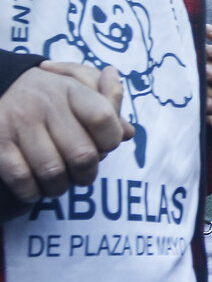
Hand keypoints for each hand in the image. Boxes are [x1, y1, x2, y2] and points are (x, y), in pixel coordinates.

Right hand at [0, 62, 133, 202]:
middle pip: (83, 154)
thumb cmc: (50, 96)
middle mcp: (45, 103)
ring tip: (59, 184)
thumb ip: (109, 107)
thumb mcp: (81, 89)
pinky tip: (35, 188)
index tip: (104, 147)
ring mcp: (19, 122)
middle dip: (87, 174)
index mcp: (71, 89)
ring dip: (60, 187)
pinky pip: (22, 180)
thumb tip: (128, 133)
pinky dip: (32, 192)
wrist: (0, 89)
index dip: (110, 141)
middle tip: (82, 175)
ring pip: (53, 172)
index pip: (104, 119)